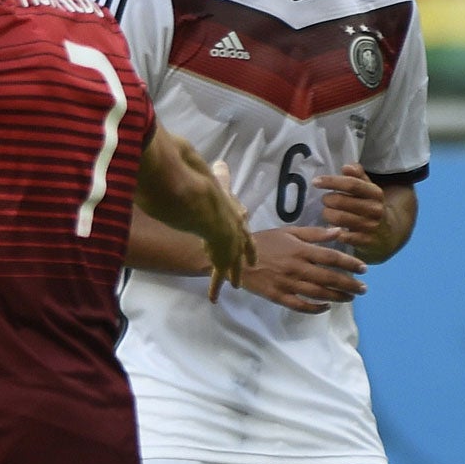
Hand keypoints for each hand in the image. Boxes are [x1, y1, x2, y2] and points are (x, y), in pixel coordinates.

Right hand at [200, 159, 256, 300]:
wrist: (210, 215)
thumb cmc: (215, 199)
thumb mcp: (220, 187)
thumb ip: (221, 178)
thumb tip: (220, 164)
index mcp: (238, 221)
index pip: (246, 233)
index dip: (250, 242)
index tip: (252, 248)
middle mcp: (237, 237)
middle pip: (246, 250)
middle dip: (249, 260)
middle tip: (254, 266)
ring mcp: (230, 250)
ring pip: (234, 266)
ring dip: (235, 275)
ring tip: (236, 285)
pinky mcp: (219, 259)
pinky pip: (217, 277)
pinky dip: (215, 288)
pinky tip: (214, 298)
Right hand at [239, 225, 366, 313]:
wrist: (235, 257)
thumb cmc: (263, 242)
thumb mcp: (288, 232)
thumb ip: (314, 234)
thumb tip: (339, 232)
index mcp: (300, 250)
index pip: (332, 257)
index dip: (350, 264)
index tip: (364, 268)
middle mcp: (296, 268)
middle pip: (329, 278)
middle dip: (350, 284)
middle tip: (363, 289)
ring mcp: (287, 284)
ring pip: (318, 293)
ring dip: (338, 296)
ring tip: (351, 298)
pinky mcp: (277, 296)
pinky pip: (300, 305)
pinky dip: (315, 308)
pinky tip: (326, 307)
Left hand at [315, 164, 387, 253]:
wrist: (388, 232)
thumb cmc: (370, 206)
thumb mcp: (368, 189)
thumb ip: (357, 176)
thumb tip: (346, 167)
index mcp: (375, 193)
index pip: (351, 184)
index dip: (332, 181)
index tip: (315, 181)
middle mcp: (375, 209)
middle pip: (341, 201)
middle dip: (327, 200)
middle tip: (325, 200)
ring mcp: (371, 226)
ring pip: (339, 218)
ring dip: (327, 214)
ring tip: (327, 212)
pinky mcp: (365, 241)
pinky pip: (342, 236)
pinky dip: (333, 231)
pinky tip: (330, 227)